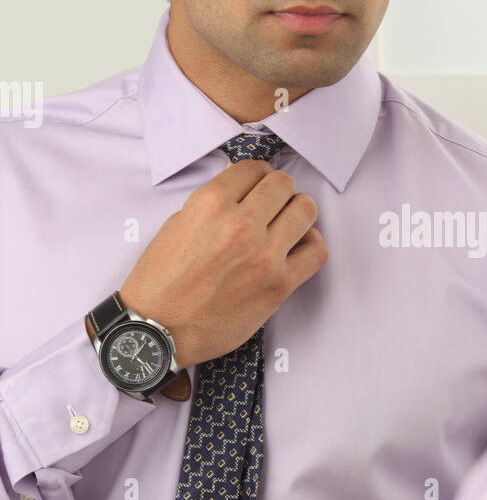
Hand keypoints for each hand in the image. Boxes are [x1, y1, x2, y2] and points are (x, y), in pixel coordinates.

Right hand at [118, 158, 327, 368]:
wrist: (157, 331)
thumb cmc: (160, 283)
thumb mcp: (176, 225)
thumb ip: (212, 204)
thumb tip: (241, 189)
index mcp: (209, 204)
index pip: (253, 168)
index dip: (257, 176)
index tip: (257, 187)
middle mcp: (239, 224)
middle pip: (283, 184)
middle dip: (278, 190)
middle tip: (272, 205)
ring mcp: (264, 255)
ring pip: (306, 210)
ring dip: (298, 213)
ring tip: (287, 224)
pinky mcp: (279, 285)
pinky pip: (316, 252)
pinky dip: (311, 245)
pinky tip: (297, 249)